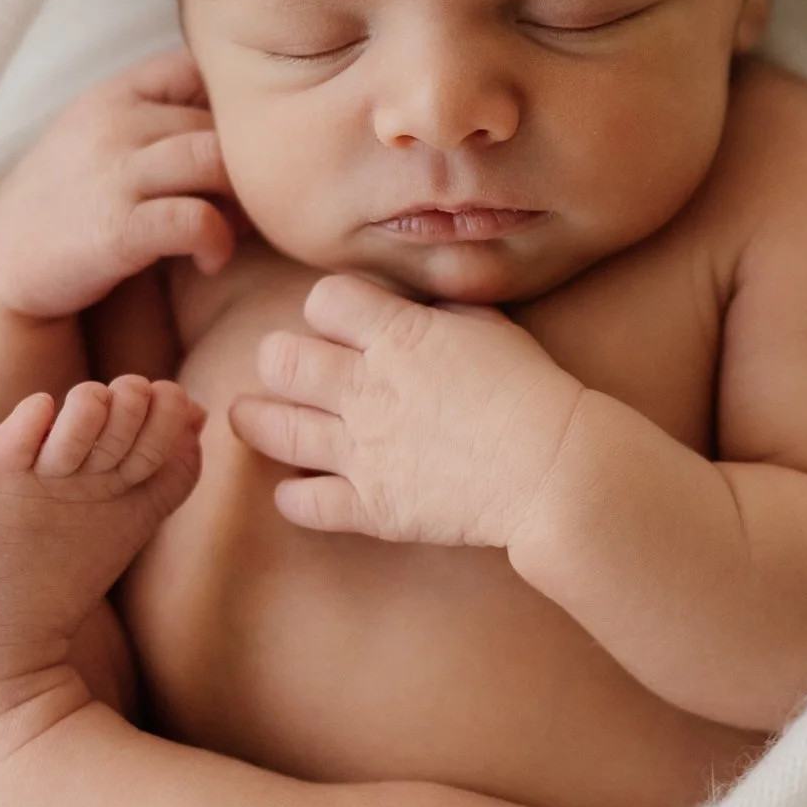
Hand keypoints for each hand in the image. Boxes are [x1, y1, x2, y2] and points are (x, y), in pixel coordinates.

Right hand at [0, 50, 239, 320]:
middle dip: (247, 166)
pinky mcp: (118, 229)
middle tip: (248, 206)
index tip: (231, 154)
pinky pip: (196, 220)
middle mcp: (115, 123)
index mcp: (115, 93)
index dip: (229, 110)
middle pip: (220, 123)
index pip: (196, 69)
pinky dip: (219, 241)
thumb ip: (156, 116)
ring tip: (235, 230)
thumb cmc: (68, 201)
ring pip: (214, 161)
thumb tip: (241, 119)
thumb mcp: (100, 136)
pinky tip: (211, 260)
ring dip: (242, 200)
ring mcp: (114, 173)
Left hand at [227, 272, 583, 548]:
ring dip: (256, 420)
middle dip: (278, 360)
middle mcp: (367, 388)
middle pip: (280, 357)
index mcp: (399, 336)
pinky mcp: (370, 507)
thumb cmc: (535, 393)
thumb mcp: (491, 329)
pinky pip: (301, 503)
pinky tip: (298, 489)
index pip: (323, 300)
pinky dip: (292, 497)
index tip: (338, 324)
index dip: (326, 310)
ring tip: (251, 417)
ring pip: (272, 428)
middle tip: (287, 370)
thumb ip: (443, 314)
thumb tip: (421, 307)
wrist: (555, 468)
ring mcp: (363, 451)